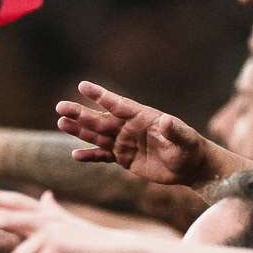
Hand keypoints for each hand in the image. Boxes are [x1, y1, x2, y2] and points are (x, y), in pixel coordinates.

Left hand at [0, 188, 134, 252]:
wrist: (118, 250)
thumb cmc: (93, 241)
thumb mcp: (69, 222)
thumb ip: (53, 210)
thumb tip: (46, 195)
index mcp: (47, 212)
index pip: (14, 200)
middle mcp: (46, 218)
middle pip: (4, 218)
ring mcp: (50, 232)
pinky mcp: (57, 248)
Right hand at [56, 81, 213, 185]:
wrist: (191, 166)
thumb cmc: (190, 149)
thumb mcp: (185, 139)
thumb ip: (174, 130)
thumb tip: (166, 120)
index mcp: (142, 117)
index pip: (118, 104)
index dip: (101, 96)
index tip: (83, 86)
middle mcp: (130, 127)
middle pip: (101, 119)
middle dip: (81, 113)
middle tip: (60, 107)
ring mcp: (125, 143)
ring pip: (98, 136)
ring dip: (79, 130)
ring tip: (61, 123)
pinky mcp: (124, 159)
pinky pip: (103, 156)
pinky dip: (90, 156)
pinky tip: (75, 155)